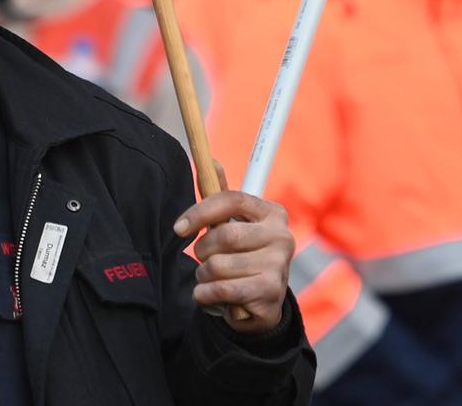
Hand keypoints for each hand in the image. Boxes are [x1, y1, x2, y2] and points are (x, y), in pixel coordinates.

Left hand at [174, 184, 294, 332]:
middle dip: (203, 249)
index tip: (179, 227)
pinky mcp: (270, 292)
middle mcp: (282, 236)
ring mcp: (278, 265)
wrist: (263, 300)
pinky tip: (207, 293)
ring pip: (219, 265)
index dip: (201, 211)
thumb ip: (221, 197)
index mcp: (273, 213)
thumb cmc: (245, 254)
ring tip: (210, 277)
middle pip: (224, 235)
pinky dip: (205, 293)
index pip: (232, 200)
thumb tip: (209, 161)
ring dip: (203, 275)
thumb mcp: (236, 224)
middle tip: (202, 257)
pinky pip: (223, 289)